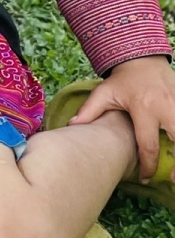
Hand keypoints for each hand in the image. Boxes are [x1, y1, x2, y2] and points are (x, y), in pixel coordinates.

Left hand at [71, 55, 174, 181]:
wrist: (142, 59)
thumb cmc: (123, 80)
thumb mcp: (104, 93)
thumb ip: (89, 111)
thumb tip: (73, 126)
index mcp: (144, 109)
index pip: (148, 144)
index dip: (147, 165)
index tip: (143, 178)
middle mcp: (166, 108)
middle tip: (171, 179)